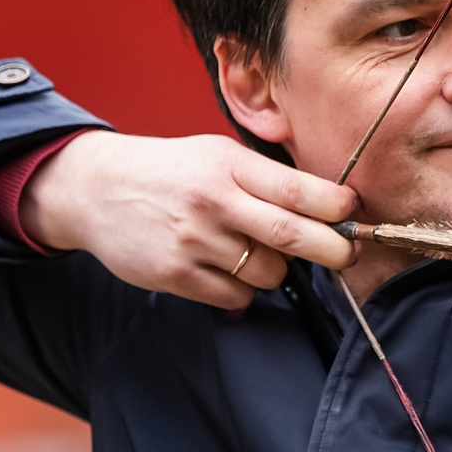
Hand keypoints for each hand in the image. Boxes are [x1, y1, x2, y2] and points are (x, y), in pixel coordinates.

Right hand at [20, 131, 359, 308]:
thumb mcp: (217, 155)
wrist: (97, 190)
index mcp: (231, 167)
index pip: (299, 190)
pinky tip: (224, 267)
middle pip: (293, 236)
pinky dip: (242, 288)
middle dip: (334, 251)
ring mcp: (194, 242)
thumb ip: (266, 179)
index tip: (355, 214)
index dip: (337, 207)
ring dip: (277, 269)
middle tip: (349, 254)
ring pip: (269, 273)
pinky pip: (236, 296)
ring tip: (254, 250)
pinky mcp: (177, 275)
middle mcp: (214, 203)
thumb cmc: (171, 171)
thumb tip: (331, 206)